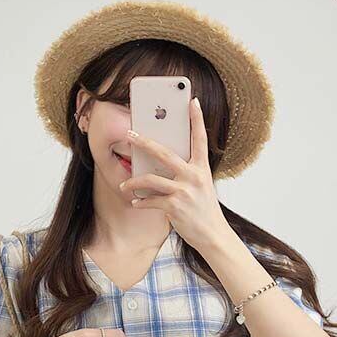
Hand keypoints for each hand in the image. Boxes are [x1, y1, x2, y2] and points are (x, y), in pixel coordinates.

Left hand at [119, 97, 231, 251]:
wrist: (213, 235)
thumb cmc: (205, 211)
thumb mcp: (201, 187)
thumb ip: (186, 174)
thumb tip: (161, 166)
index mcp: (202, 168)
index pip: (200, 139)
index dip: (197, 119)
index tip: (193, 101)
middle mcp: (193, 176)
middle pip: (164, 153)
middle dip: (144, 142)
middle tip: (130, 135)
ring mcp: (183, 191)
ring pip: (150, 179)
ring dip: (133, 182)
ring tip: (124, 186)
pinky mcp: (174, 207)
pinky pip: (150, 201)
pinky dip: (140, 202)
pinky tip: (135, 202)